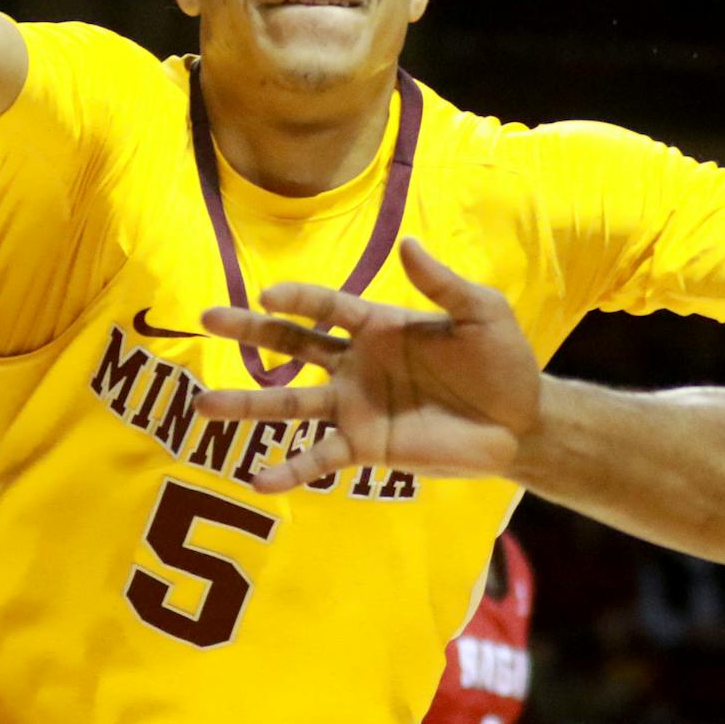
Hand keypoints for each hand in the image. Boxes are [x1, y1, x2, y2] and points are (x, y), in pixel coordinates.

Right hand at [197, 239, 542, 490]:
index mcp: (378, 325)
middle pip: (292, 346)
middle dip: (250, 332)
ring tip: (203, 407)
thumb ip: (442, 283)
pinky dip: (291, 470)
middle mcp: (357, 364)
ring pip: (292, 405)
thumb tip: (409, 243)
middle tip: (206, 318)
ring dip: (248, 406)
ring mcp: (357, 407)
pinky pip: (321, 457)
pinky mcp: (368, 447)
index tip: (265, 293)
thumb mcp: (480, 311)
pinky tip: (259, 480)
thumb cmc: (502, 359)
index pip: (326, 306)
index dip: (297, 299)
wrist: (520, 420)